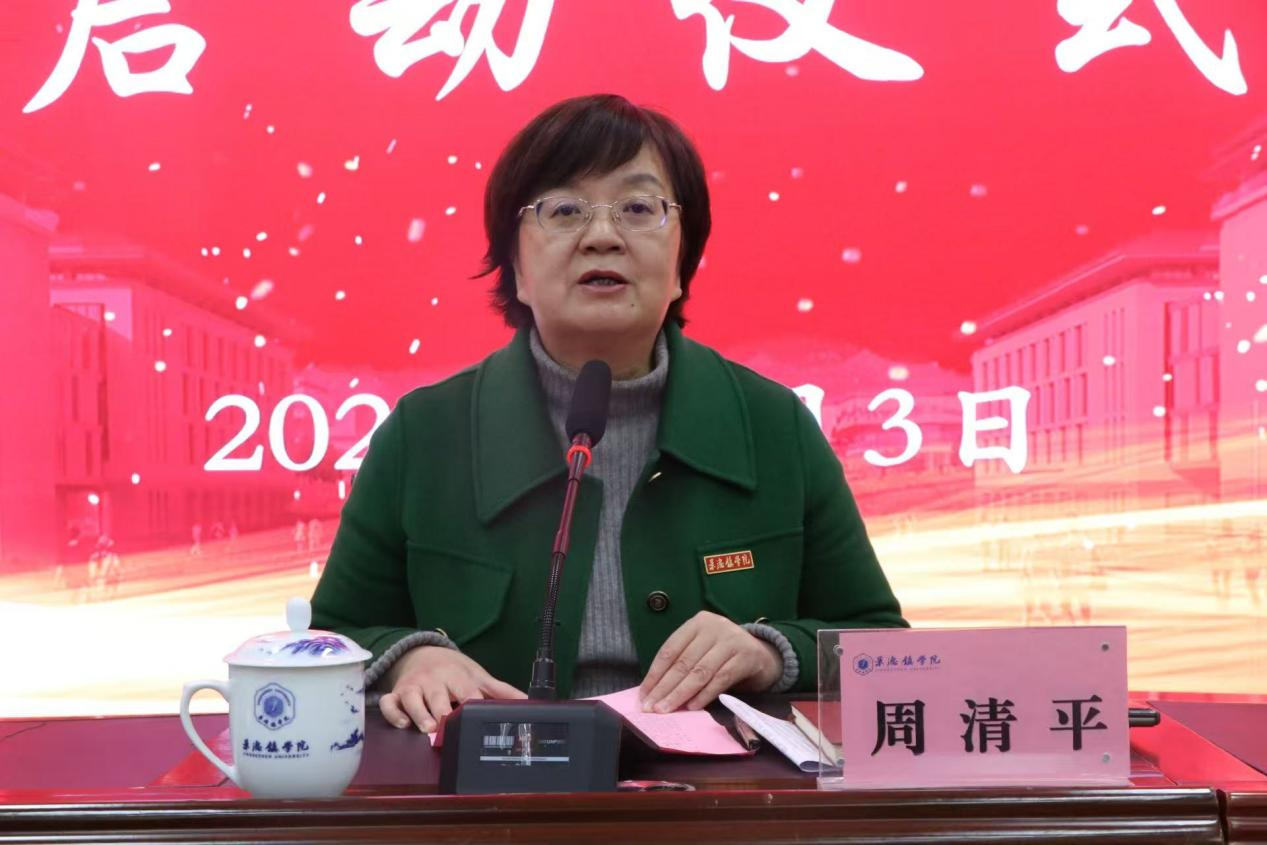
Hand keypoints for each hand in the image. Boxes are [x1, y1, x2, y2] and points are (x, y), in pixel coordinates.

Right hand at [378, 646, 526, 731]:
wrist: (423, 654)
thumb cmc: (454, 671)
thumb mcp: (478, 676)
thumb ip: (501, 692)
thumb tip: (527, 703)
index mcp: (457, 677)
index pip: (466, 690)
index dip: (471, 702)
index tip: (476, 713)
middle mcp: (434, 681)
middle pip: (438, 696)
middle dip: (442, 710)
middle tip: (446, 725)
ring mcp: (414, 687)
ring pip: (413, 700)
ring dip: (419, 714)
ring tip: (428, 728)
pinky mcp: (397, 694)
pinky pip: (389, 704)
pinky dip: (393, 713)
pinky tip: (401, 724)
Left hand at [638, 611, 781, 712]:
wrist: (762, 654)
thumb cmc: (723, 654)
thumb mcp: (702, 649)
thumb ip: (682, 662)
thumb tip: (653, 690)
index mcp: (697, 623)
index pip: (670, 649)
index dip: (655, 674)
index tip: (643, 695)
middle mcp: (714, 627)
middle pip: (683, 662)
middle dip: (664, 688)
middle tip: (651, 708)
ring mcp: (731, 641)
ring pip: (700, 672)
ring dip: (680, 694)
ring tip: (666, 710)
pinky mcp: (746, 657)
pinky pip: (720, 679)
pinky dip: (704, 695)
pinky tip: (692, 707)